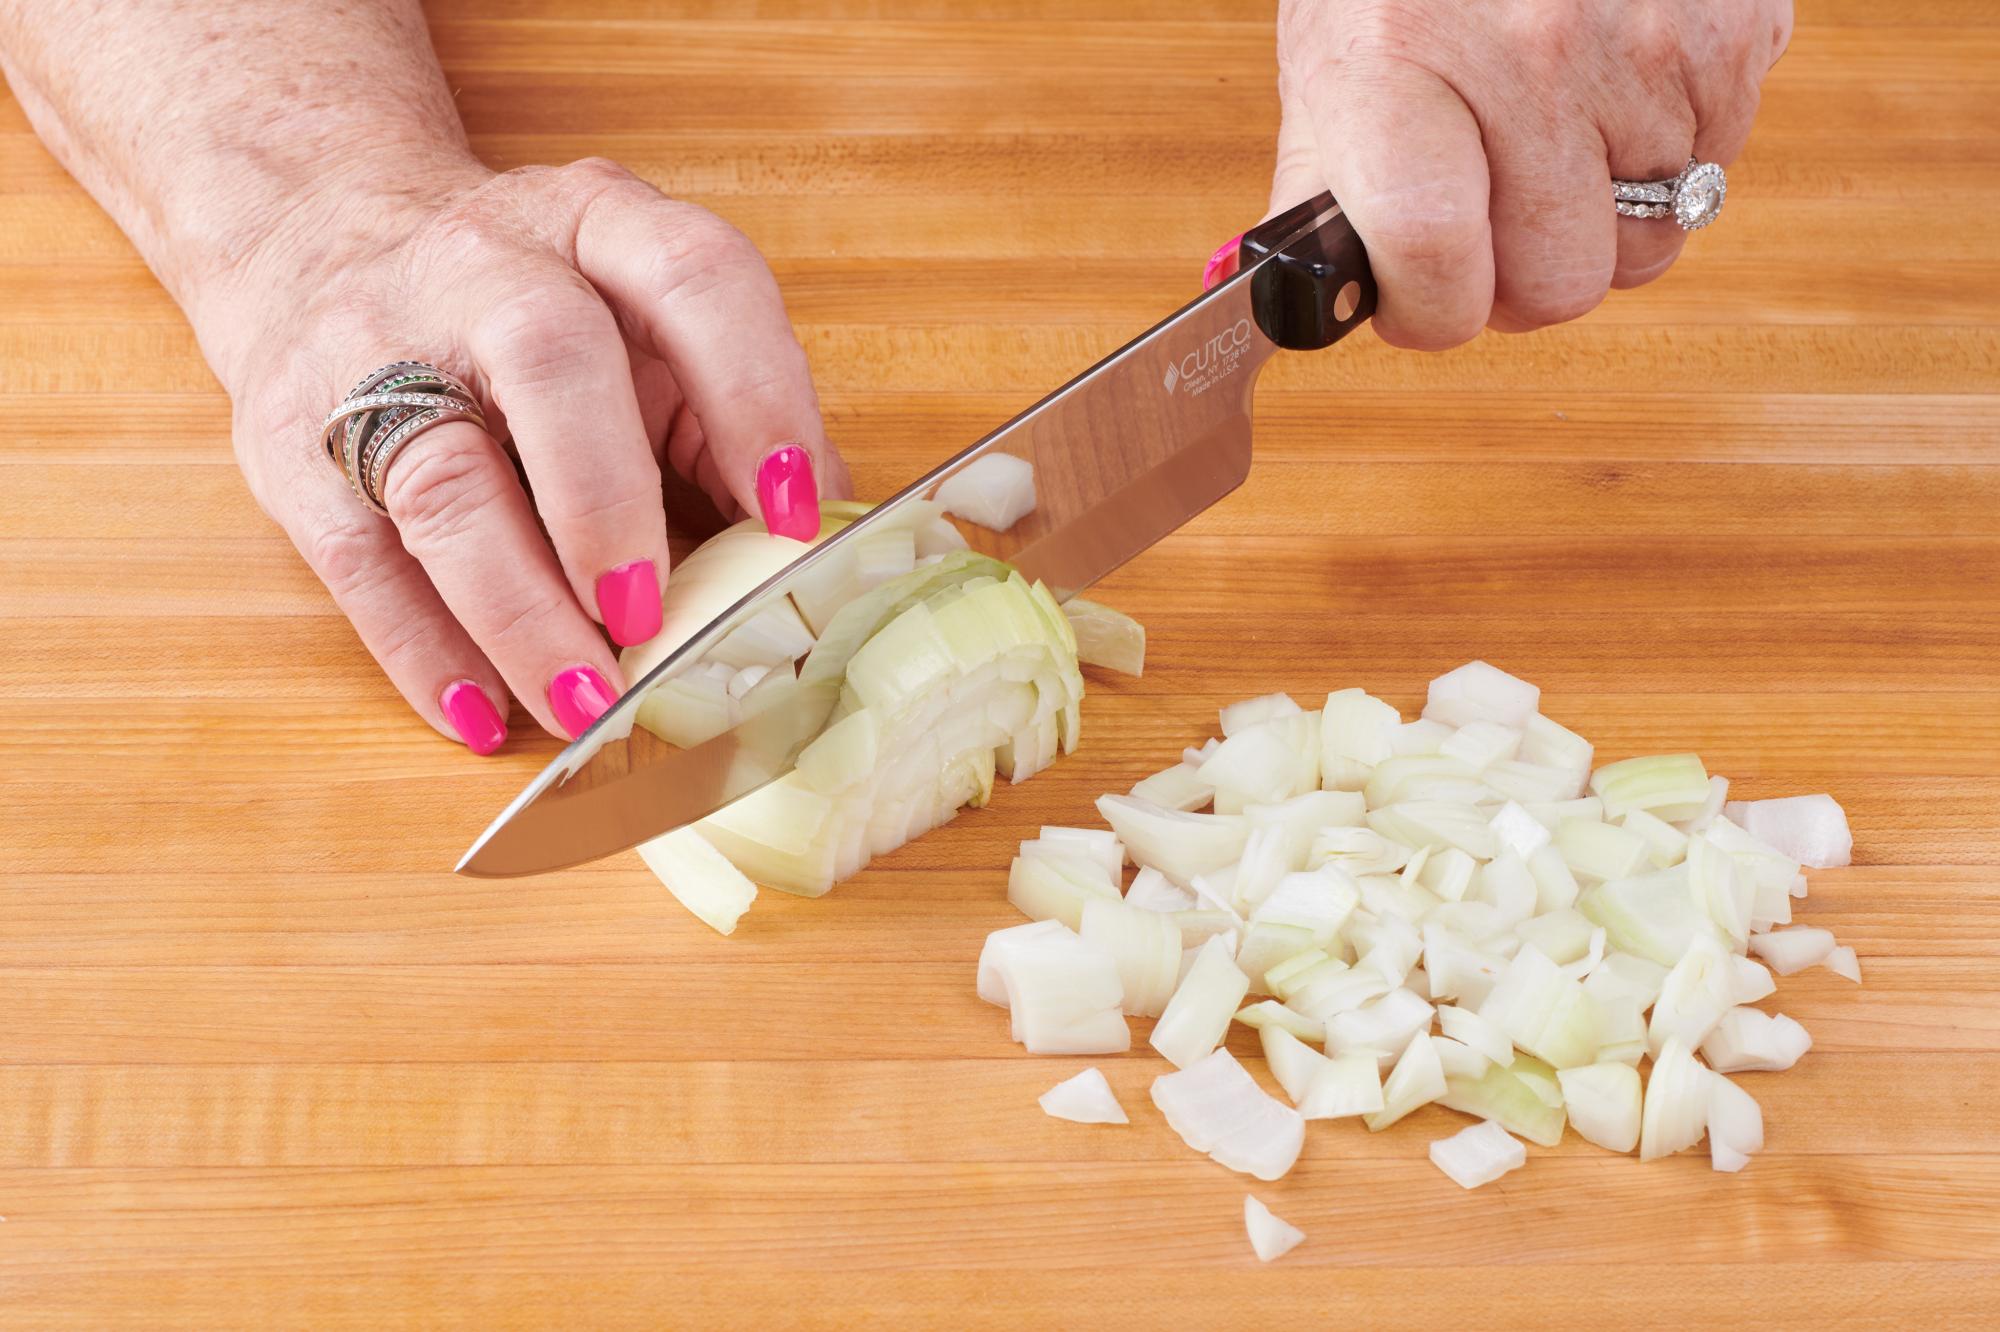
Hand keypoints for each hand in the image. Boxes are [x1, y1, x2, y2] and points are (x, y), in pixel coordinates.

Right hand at [205, 157, 850, 750]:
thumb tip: (818, 556)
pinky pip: (359, 560)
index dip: (756, 395)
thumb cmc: (529, 311)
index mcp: (600, 221)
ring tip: (583, 703)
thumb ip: (721, 418)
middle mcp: (484, 265)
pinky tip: (484, 714)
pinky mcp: (290, 443)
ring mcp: (372, 348)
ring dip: (521, 610)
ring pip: (442, 478)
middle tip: (654, 620)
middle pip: (553, 363)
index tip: (796, 518)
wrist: (318, 235)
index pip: (693, 279)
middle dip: (612, 505)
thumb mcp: (637, 319)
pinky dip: (425, 650)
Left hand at [1268, 0, 1792, 346]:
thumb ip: (1324, 190)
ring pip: (1648, 244)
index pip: (1434, 263)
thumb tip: (1317, 302)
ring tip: (1557, 137)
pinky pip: (1714, 169)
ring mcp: (1642, 45)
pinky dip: (1669, 152)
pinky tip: (1616, 90)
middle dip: (1525, 277)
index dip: (1432, 313)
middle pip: (1560, 284)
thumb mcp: (1331, 61)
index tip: (1425, 298)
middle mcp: (1528, 56)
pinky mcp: (1733, 27)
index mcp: (1397, 67)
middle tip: (1498, 221)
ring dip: (1603, 218)